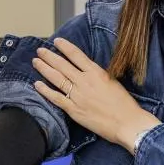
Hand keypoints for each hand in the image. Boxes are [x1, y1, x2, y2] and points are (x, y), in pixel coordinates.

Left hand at [32, 38, 160, 152]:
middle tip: (40, 50)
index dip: (65, 46)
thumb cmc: (124, 103)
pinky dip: (45, 90)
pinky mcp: (74, 110)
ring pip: (56, 78)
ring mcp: (78, 96)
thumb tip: (86, 69)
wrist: (127, 123)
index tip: (57, 41)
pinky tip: (37, 84)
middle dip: (49, 56)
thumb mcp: (112, 81)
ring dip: (44, 69)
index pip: (76, 55)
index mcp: (96, 72)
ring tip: (36, 62)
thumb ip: (97, 74)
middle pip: (62, 65)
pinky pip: (56, 98)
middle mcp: (84, 82)